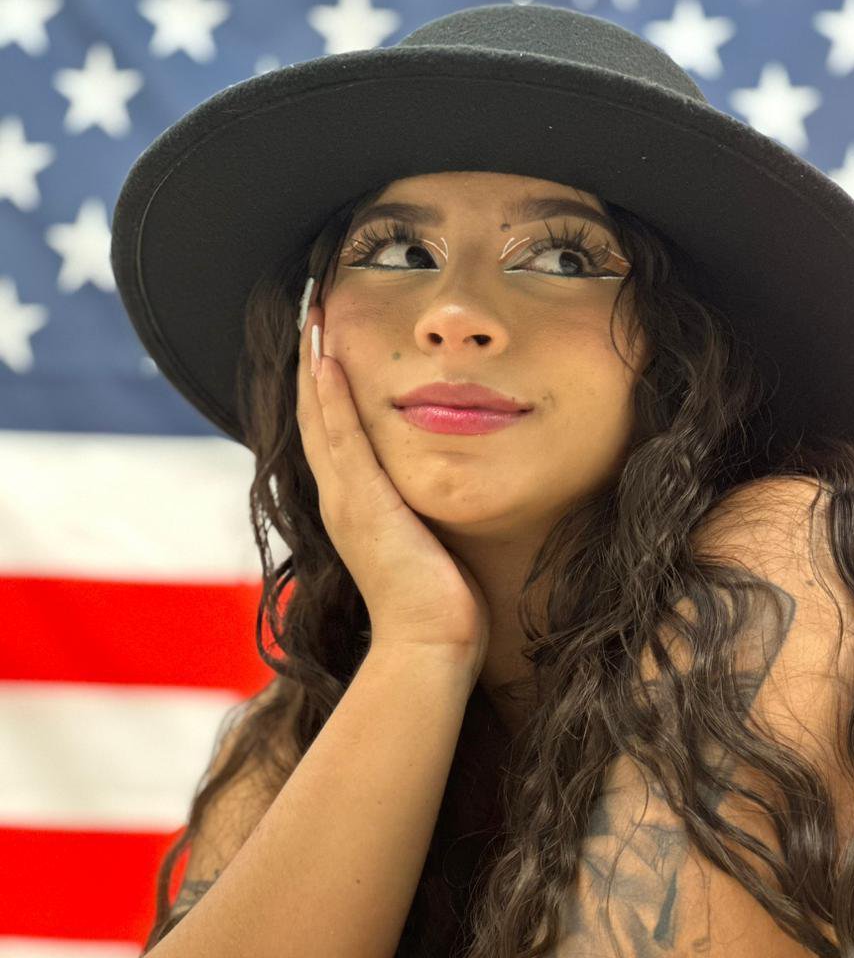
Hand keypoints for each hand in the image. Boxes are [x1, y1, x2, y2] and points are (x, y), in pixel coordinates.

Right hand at [297, 305, 491, 680]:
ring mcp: (345, 501)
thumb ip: (424, 519)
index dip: (325, 388)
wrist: (430, 648)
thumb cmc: (440, 608)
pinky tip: (327, 357)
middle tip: (310, 309)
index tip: (327, 343)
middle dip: (312, 362)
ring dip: (313, 364)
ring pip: (318, 418)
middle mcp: (340, 499)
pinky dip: (329, 397)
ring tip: (310, 312)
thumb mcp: (428, 547)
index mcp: (355, 507)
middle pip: (314, 417)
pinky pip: (340, 438)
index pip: (332, 434)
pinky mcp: (361, 506)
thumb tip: (441, 502)